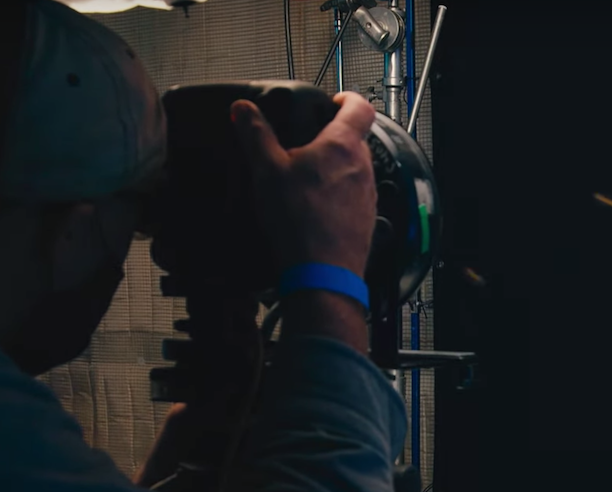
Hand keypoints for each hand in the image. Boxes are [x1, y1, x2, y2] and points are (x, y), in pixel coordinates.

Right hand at [231, 92, 377, 277]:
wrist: (323, 273)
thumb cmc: (301, 223)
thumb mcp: (267, 171)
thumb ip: (256, 136)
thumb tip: (244, 110)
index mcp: (343, 146)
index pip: (360, 106)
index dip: (347, 98)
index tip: (334, 100)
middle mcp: (363, 167)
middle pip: (355, 139)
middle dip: (333, 137)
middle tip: (307, 144)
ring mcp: (368, 195)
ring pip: (355, 169)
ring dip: (335, 168)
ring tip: (307, 180)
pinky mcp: (366, 219)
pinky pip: (354, 197)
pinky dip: (338, 196)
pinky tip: (315, 209)